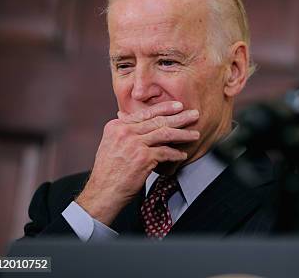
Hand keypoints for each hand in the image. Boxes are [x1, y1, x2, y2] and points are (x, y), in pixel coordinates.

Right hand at [76, 101, 198, 224]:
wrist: (102, 192)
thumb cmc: (108, 171)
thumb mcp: (111, 144)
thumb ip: (124, 131)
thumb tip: (133, 119)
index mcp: (117, 126)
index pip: (145, 113)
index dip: (164, 108)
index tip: (178, 106)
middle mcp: (125, 132)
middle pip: (158, 121)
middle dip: (180, 117)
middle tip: (194, 114)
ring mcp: (134, 144)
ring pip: (165, 134)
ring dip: (183, 134)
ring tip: (195, 134)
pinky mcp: (143, 158)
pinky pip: (166, 152)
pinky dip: (176, 154)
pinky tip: (183, 155)